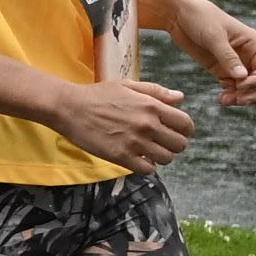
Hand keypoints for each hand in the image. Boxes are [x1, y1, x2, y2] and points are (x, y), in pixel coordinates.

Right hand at [44, 74, 196, 172]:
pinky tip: (138, 159)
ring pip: (166, 159)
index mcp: (151, 106)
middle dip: (174, 145)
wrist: (69, 107)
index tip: (175, 131)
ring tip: (149, 151)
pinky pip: (148, 170)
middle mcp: (147, 125)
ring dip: (160, 157)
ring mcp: (135, 142)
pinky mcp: (121, 157)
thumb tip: (180, 98)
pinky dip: (146, 166)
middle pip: (180, 144)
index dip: (184, 130)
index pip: (186, 124)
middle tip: (161, 142)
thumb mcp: (128, 86)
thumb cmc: (97, 95)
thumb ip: (156, 92)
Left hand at [166, 1, 255, 104]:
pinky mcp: (221, 69)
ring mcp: (235, 63)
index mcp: (253, 43)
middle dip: (254, 93)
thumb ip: (228, 57)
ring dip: (241, 97)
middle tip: (237, 100)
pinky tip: (220, 98)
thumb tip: (242, 77)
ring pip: (248, 87)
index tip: (240, 85)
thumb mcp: (214, 37)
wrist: (178, 14)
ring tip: (224, 100)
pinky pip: (233, 87)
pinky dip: (231, 95)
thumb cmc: (200, 18)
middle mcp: (248, 54)